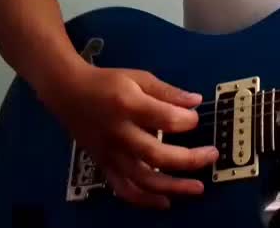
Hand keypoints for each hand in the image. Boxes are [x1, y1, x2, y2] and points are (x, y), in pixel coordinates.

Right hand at [39, 66, 218, 209]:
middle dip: (189, 159)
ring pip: (142, 179)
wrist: (67, 92)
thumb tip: (196, 101)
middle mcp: (119, 134)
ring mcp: (110, 153)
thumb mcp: (139, 77)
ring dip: (172, 187)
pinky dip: (144, 200)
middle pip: (157, 155)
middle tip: (212, 155)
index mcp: (129, 106)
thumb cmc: (107, 82)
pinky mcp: (104, 165)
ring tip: (197, 188)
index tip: (196, 118)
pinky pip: (124, 189)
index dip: (188, 121)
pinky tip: (165, 202)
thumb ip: (168, 91)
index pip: (166, 119)